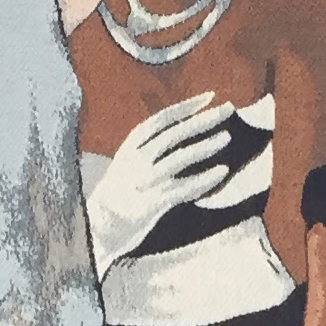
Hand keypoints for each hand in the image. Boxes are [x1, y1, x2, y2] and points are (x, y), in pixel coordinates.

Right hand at [88, 94, 233, 273]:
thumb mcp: (128, 163)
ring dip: (205, 146)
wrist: (97, 228)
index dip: (186, 107)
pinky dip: (204, 179)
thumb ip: (150, 149)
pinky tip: (222, 172)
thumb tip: (181, 133)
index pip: (162, 119)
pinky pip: (184, 189)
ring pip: (180, 158)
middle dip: (202, 120)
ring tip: (227, 137)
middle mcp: (137, 160)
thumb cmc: (120, 194)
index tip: (210, 97)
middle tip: (228, 110)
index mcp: (131, 146)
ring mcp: (145, 181)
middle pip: (174, 134)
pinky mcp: (153, 204)